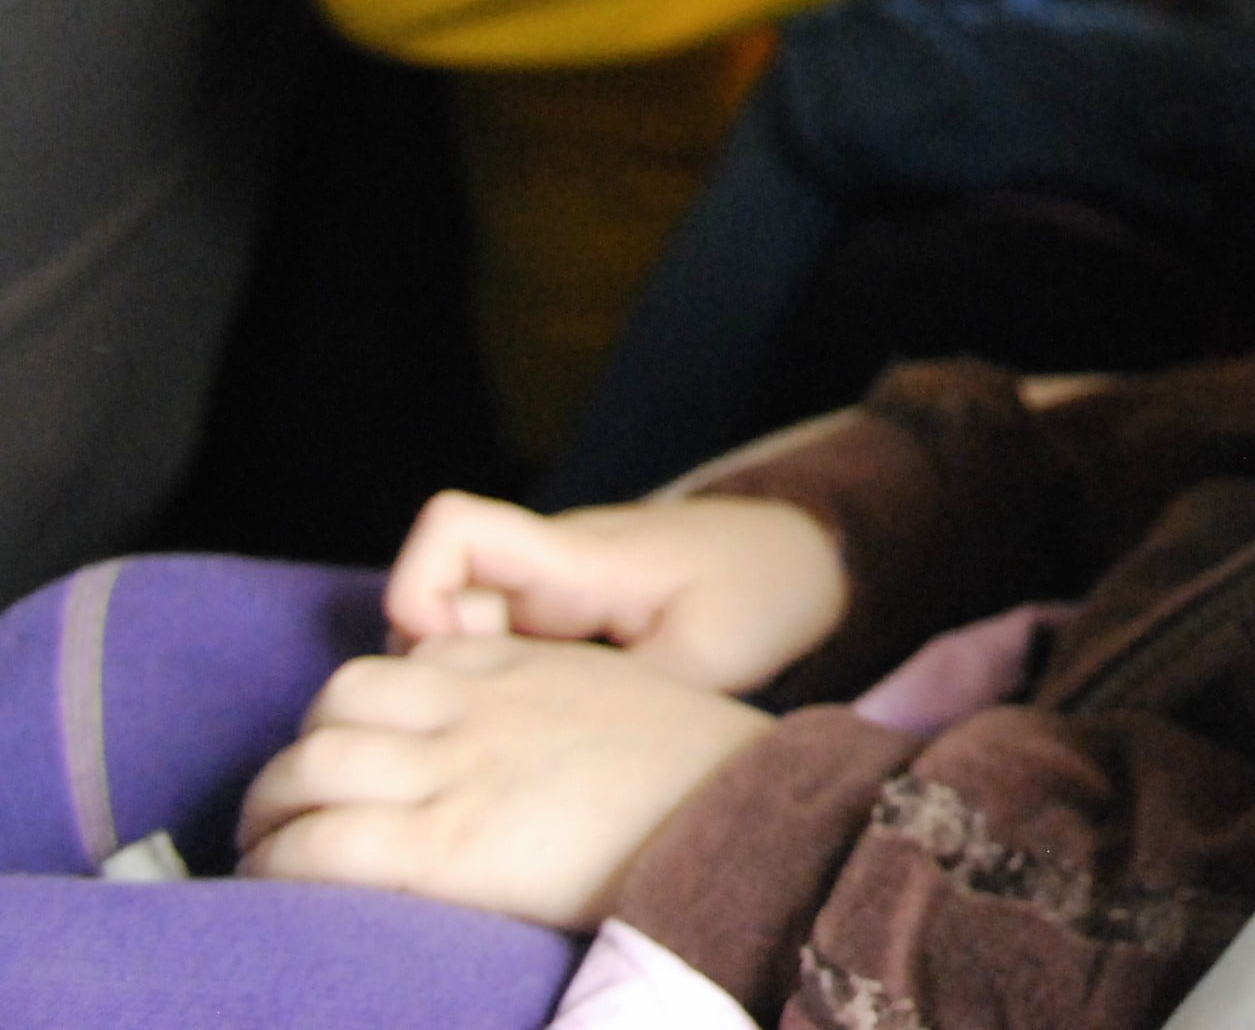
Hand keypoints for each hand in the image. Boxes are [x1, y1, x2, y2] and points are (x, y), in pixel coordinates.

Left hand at [239, 636, 772, 928]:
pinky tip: (280, 885)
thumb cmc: (699, 773)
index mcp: (521, 665)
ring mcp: (458, 772)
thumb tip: (506, 749)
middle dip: (294, 760)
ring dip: (270, 811)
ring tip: (268, 853)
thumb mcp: (617, 699)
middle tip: (285, 811)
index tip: (354, 759)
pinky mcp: (447, 846)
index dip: (355, 714)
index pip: (398, 663)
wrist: (747, 813)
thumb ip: (547, 703)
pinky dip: (280, 864)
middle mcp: (475, 707)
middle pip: (334, 704)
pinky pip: (321, 846)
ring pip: (308, 767)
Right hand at [383, 489, 848, 694]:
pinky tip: (538, 734)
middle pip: (429, 596)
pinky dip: (495, 685)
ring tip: (514, 737)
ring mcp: (549, 588)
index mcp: (576, 559)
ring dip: (462, 684)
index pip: (453, 530)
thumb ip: (617, 698)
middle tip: (480, 726)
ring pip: (454, 629)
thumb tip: (536, 757)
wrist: (802, 558)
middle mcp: (546, 564)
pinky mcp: (561, 615)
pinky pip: (493, 643)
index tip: (450, 658)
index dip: (419, 590)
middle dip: (429, 666)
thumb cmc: (760, 594)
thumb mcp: (704, 660)